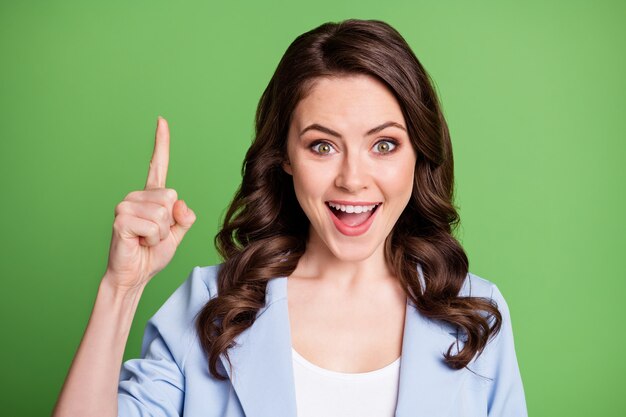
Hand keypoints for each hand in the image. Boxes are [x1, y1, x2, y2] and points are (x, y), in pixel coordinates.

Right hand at [103, 117, 196, 291]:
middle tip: (154, 236)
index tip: (161, 120)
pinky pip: (153, 225)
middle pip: (170, 197)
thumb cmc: (152, 254)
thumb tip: (180, 204)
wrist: (135, 275)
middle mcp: (136, 196)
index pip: (157, 165)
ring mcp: (125, 205)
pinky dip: (153, 239)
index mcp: (151, 197)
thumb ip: (184, 217)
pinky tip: (139, 243)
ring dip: (161, 233)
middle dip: (170, 223)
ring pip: (163, 213)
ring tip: (146, 240)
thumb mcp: (177, 234)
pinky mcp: (121, 219)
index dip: (161, 143)